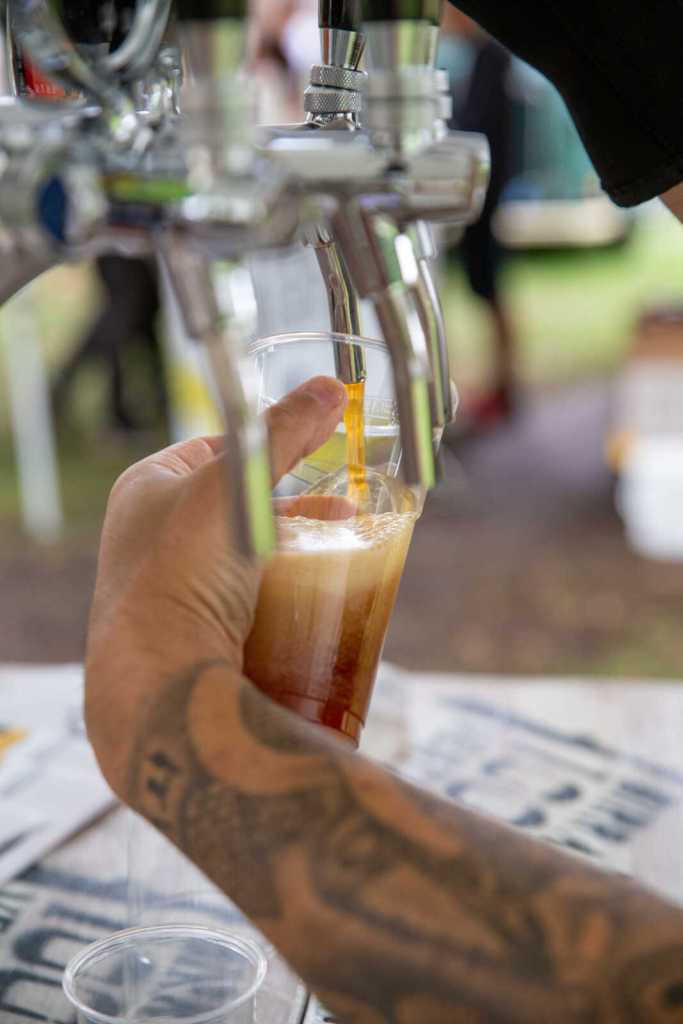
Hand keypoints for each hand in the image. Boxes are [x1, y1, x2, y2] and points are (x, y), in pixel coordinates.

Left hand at [85, 376, 346, 794]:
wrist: (161, 682)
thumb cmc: (183, 572)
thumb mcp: (235, 486)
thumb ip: (282, 434)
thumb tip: (330, 388)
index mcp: (146, 488)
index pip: (214, 447)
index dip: (266, 443)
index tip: (314, 445)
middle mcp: (150, 534)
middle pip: (237, 501)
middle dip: (294, 502)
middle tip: (344, 502)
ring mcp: (169, 585)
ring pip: (246, 550)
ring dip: (295, 545)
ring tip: (346, 543)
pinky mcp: (194, 628)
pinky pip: (247, 595)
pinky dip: (283, 586)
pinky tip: (316, 594)